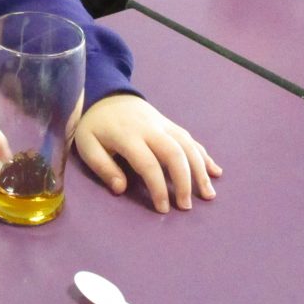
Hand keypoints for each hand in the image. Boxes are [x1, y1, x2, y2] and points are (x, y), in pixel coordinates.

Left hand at [72, 94, 220, 212]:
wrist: (108, 94)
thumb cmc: (96, 125)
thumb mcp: (87, 145)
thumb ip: (102, 167)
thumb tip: (121, 189)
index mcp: (128, 135)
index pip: (148, 163)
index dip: (158, 188)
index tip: (162, 209)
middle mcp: (150, 128)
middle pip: (175, 153)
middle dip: (184, 181)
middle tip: (185, 207)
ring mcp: (163, 124)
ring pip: (188, 145)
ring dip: (200, 170)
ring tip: (208, 195)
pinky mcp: (170, 124)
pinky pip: (191, 139)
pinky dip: (204, 156)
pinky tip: (215, 172)